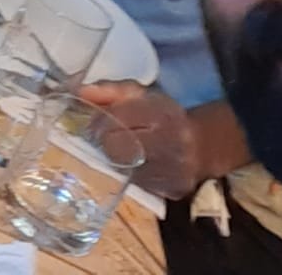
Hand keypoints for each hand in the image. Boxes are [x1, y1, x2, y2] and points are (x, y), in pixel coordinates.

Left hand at [80, 82, 199, 200]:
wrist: (202, 146)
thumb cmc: (164, 116)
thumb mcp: (139, 95)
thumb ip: (109, 90)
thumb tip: (79, 92)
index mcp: (164, 114)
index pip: (118, 118)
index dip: (100, 121)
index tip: (96, 122)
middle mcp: (172, 143)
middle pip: (117, 147)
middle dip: (106, 142)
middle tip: (109, 138)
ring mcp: (174, 171)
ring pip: (124, 169)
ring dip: (117, 159)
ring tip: (126, 150)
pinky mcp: (173, 191)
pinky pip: (138, 185)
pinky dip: (130, 175)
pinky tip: (136, 165)